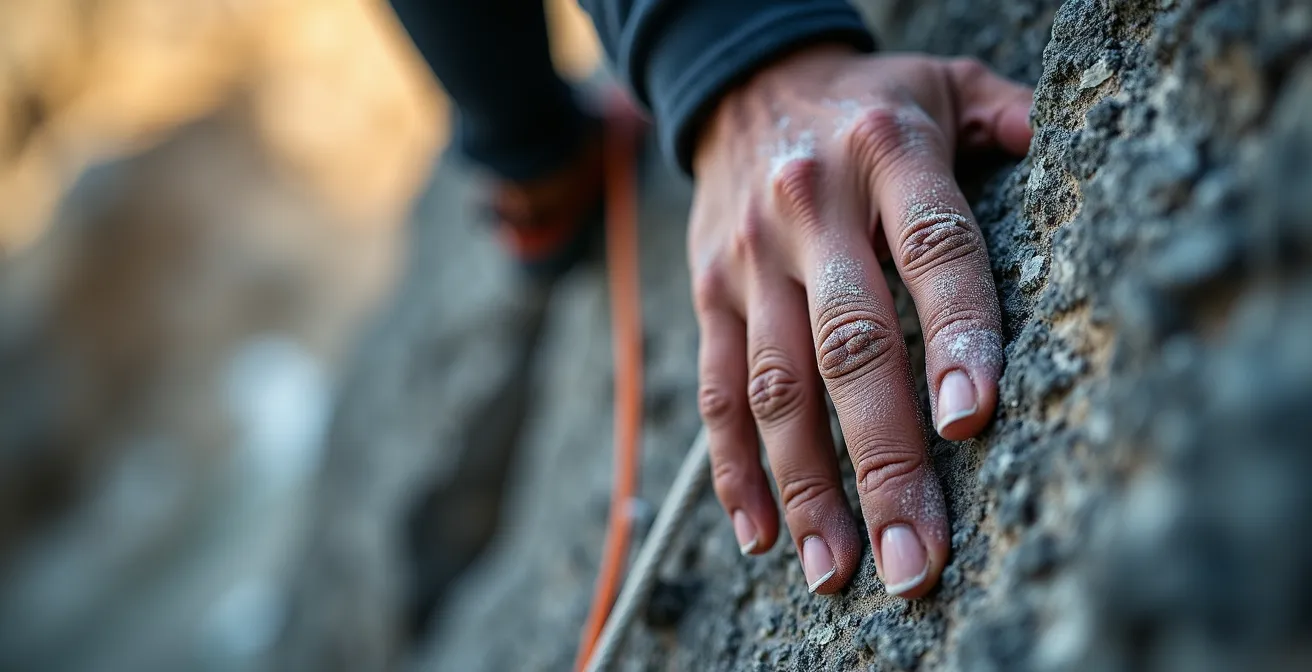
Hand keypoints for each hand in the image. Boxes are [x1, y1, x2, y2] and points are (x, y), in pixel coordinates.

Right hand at [690, 45, 1032, 596]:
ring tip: (839, 570)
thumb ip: (1009, 119)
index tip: (971, 425)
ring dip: (806, 486)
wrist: (746, 82)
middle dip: (881, 459)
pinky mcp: (709, 292)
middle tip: (913, 554)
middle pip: (848, 345)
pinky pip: (716, 388)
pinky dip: (735, 466)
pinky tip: (763, 533)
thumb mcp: (945, 84)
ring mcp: (750, 257)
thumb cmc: (869, 102)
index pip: (932, 250)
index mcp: (888, 154)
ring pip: (774, 386)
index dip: (954, 336)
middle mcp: (811, 208)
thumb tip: (1074, 151)